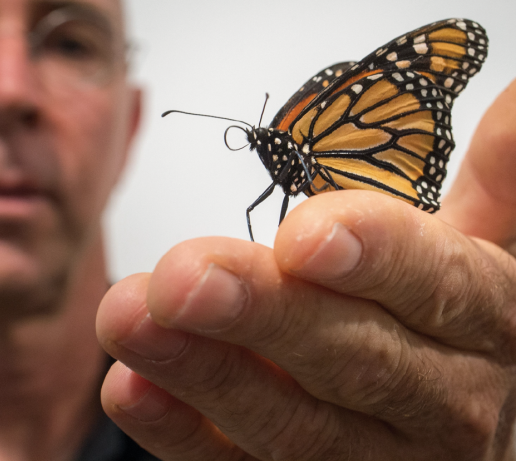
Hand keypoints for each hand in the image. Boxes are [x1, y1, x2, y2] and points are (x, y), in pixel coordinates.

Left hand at [96, 79, 515, 459]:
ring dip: (204, 372)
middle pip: (354, 358)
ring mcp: (377, 456)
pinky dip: (184, 433)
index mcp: (487, 319)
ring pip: (292, 423)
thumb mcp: (493, 234)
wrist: (450, 398)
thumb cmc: (455, 299)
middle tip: (182, 276)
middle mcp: (443, 400)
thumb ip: (502, 174)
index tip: (304, 232)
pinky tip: (132, 389)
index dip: (378, 258)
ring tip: (129, 320)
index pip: (439, 286)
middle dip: (264, 317)